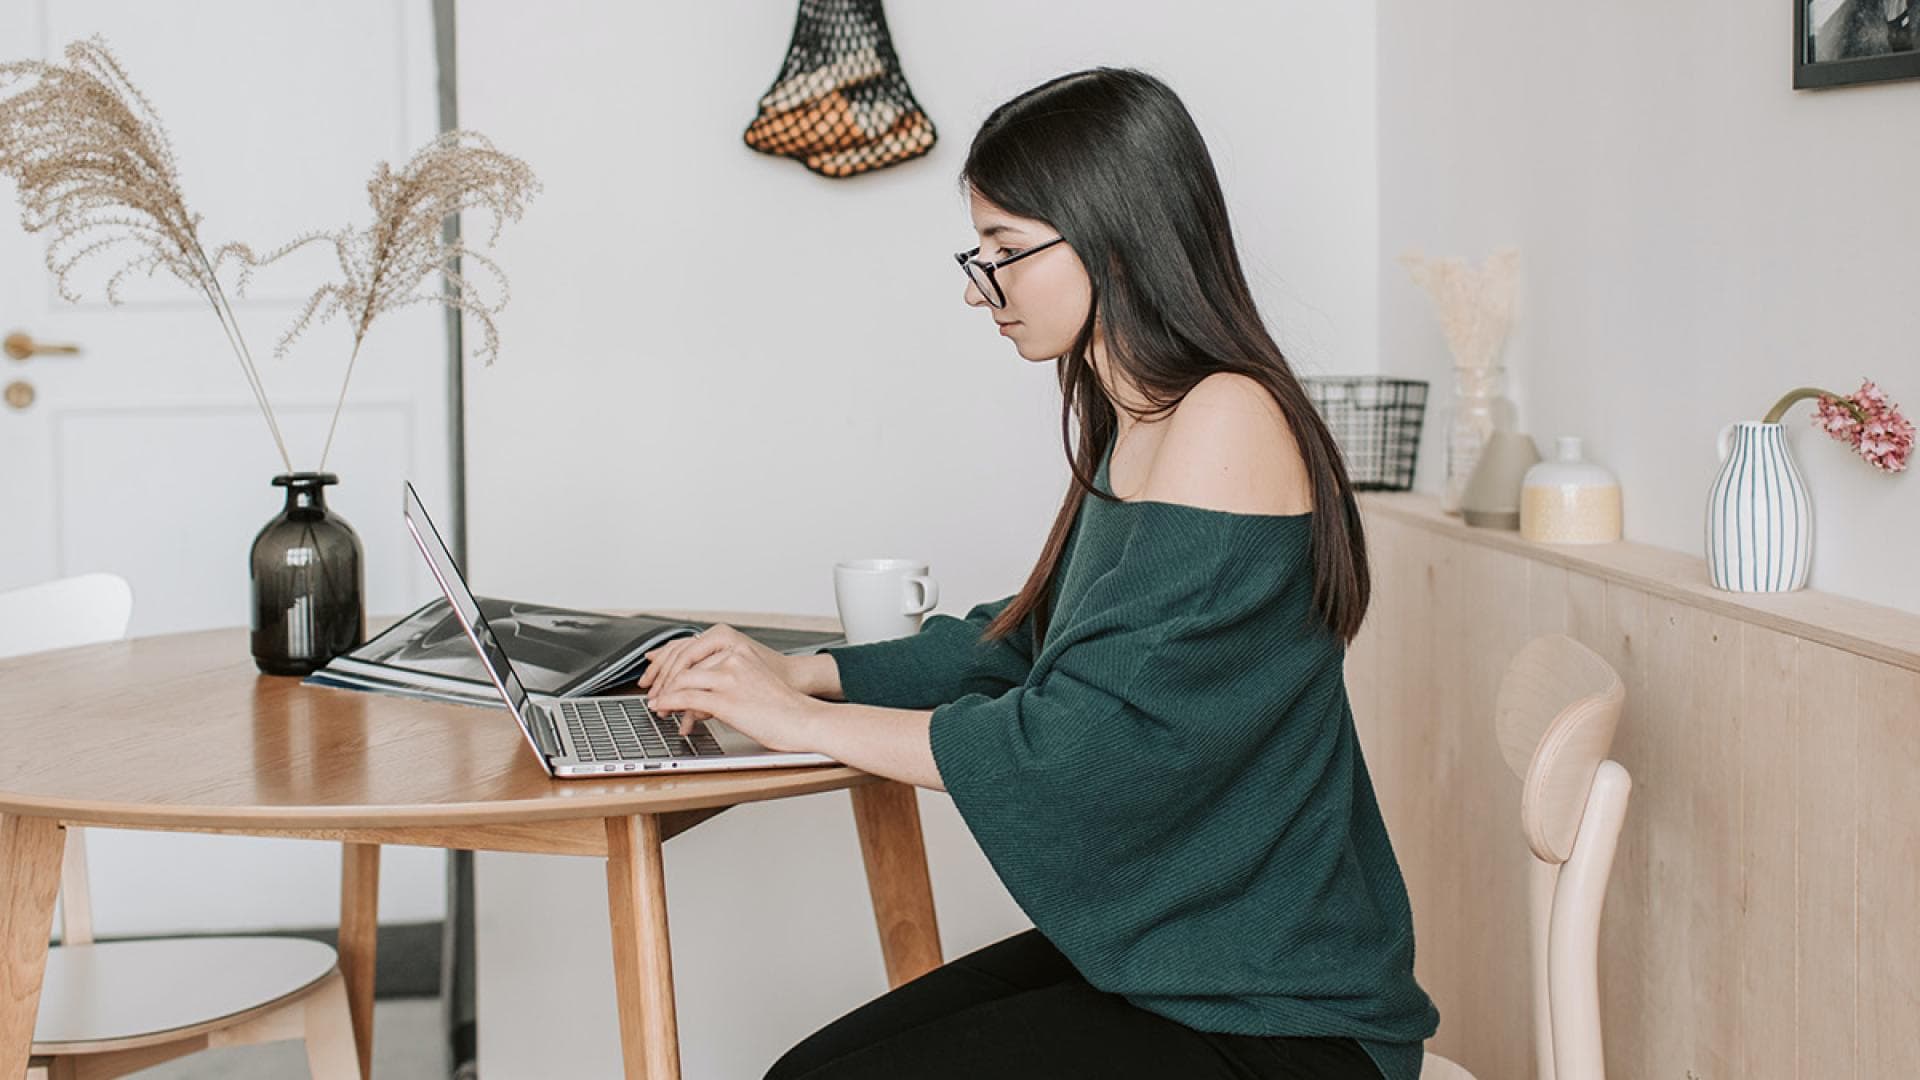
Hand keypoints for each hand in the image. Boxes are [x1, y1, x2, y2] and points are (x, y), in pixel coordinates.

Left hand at [640, 625, 820, 749]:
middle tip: (651, 691)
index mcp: (738, 650)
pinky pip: (687, 698)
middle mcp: (733, 659)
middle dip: (662, 678)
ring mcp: (730, 678)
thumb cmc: (782, 706)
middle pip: (683, 662)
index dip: (668, 659)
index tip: (655, 671)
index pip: (691, 647)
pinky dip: (669, 703)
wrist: (805, 719)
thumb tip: (698, 685)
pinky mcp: (728, 700)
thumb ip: (727, 674)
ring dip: (664, 693)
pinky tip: (662, 709)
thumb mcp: (753, 678)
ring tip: (656, 705)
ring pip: (682, 679)